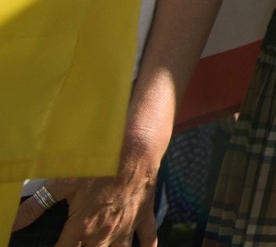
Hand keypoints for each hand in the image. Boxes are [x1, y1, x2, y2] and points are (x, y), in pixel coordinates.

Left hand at [10, 163, 160, 246]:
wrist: (134, 151)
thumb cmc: (98, 165)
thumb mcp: (62, 183)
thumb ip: (35, 206)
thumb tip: (13, 224)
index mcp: (81, 227)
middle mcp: (103, 233)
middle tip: (80, 246)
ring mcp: (126, 226)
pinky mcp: (143, 215)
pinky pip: (148, 237)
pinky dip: (148, 246)